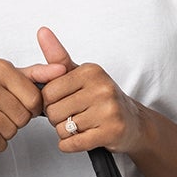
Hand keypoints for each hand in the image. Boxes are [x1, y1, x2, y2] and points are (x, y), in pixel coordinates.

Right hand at [0, 57, 67, 151]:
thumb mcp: (5, 75)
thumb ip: (35, 74)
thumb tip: (62, 69)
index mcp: (0, 67)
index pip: (34, 98)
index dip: (32, 110)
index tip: (22, 109)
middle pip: (22, 116)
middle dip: (18, 123)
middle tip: (5, 117)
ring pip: (9, 129)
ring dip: (6, 134)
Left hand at [35, 26, 147, 153]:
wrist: (134, 122)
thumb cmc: (102, 98)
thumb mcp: (81, 74)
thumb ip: (58, 57)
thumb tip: (42, 31)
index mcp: (91, 71)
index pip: (48, 92)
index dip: (50, 102)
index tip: (62, 102)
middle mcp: (101, 88)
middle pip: (54, 112)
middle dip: (57, 119)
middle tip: (72, 116)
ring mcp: (108, 110)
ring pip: (63, 129)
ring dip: (65, 133)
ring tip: (80, 126)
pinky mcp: (111, 131)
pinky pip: (73, 143)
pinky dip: (69, 145)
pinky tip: (78, 138)